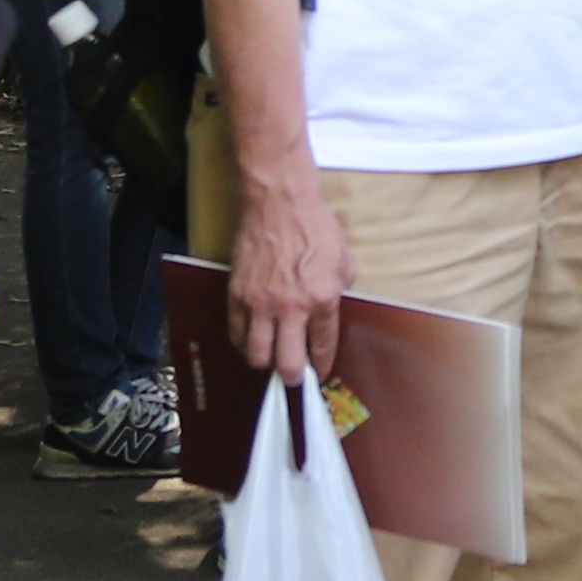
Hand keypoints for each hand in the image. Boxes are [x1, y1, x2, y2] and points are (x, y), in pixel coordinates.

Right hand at [227, 154, 349, 382]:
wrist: (280, 202)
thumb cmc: (316, 227)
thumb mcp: (344, 262)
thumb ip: (339, 292)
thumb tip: (328, 313)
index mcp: (323, 300)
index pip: (322, 347)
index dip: (321, 365)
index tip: (319, 372)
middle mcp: (291, 308)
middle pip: (287, 363)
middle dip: (293, 378)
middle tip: (295, 377)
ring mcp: (260, 303)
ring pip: (257, 355)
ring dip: (266, 363)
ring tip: (272, 359)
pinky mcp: (237, 294)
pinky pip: (237, 333)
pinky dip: (244, 344)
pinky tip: (252, 341)